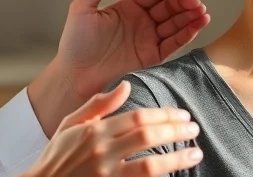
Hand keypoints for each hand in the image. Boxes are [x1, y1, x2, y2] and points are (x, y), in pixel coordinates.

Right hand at [25, 81, 203, 176]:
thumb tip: (127, 85)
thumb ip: (99, 104)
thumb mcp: (70, 124)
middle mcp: (101, 152)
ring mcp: (106, 175)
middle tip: (194, 128)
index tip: (182, 115)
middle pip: (147, 136)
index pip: (137, 117)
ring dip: (177, 158)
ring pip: (150, 166)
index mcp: (93, 131)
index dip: (164, 115)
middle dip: (175, 131)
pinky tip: (175, 174)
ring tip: (195, 153)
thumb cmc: (57, 157)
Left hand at [58, 0, 209, 98]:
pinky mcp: (151, 56)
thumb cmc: (75, 42)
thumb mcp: (83, 6)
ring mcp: (148, 38)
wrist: (74, 74)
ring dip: (190, 17)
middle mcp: (141, 21)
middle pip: (169, 7)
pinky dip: (187, 34)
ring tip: (202, 12)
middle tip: (194, 1)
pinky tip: (198, 25)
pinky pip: (173, 43)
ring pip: (175, 24)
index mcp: (128, 6)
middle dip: (184, 3)